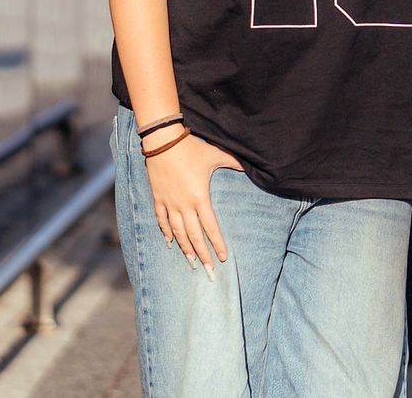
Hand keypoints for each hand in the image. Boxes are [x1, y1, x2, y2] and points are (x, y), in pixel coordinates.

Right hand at [145, 132, 243, 273]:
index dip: (217, 244)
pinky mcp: (158, 197)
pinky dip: (166, 233)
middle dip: (202, 255)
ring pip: (177, 232)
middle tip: (209, 272)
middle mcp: (184, 205)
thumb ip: (235, 163)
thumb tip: (254, 167)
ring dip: (185, 249)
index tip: (223, 258)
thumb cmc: (192, 147)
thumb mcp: (217, 155)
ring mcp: (169, 203)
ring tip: (192, 263)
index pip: (210, 227)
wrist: (163, 140)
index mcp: (200, 198)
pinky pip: (161, 220)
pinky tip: (170, 243)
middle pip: (193, 236)